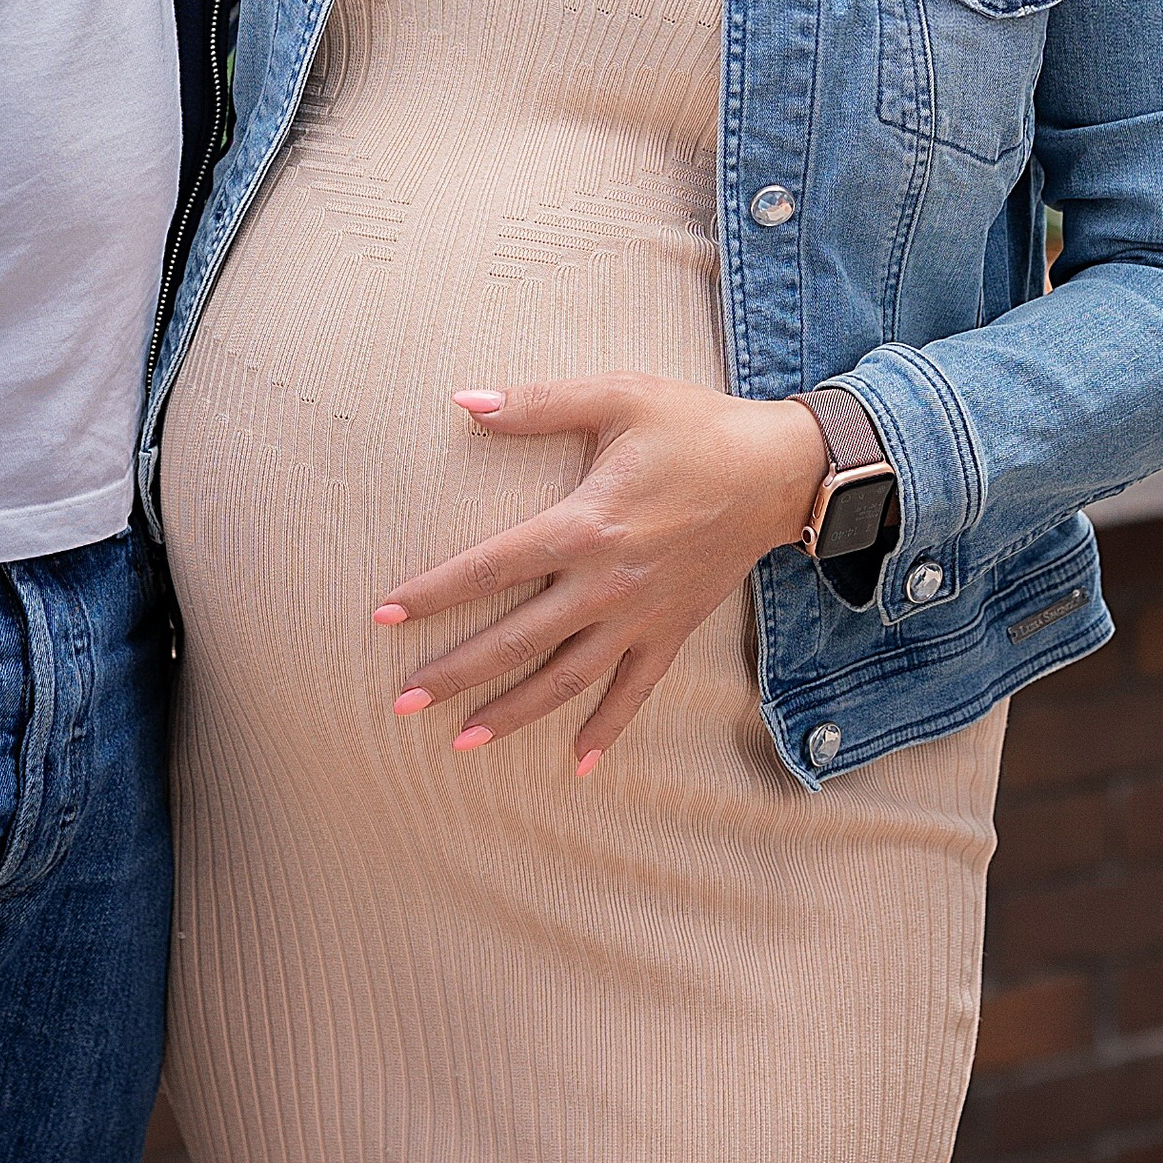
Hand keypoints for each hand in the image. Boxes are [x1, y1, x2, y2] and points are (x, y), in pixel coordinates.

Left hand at [374, 376, 830, 770]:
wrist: (778, 471)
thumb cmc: (692, 425)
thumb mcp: (617, 395)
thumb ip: (538, 403)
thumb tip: (465, 401)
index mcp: (585, 524)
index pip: (491, 565)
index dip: (434, 592)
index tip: (383, 615)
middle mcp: (607, 583)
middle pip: (517, 639)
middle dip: (456, 672)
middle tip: (400, 701)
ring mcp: (641, 616)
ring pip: (566, 679)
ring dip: (512, 714)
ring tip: (460, 741)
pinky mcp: (672, 632)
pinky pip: (634, 693)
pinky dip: (607, 730)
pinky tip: (577, 766)